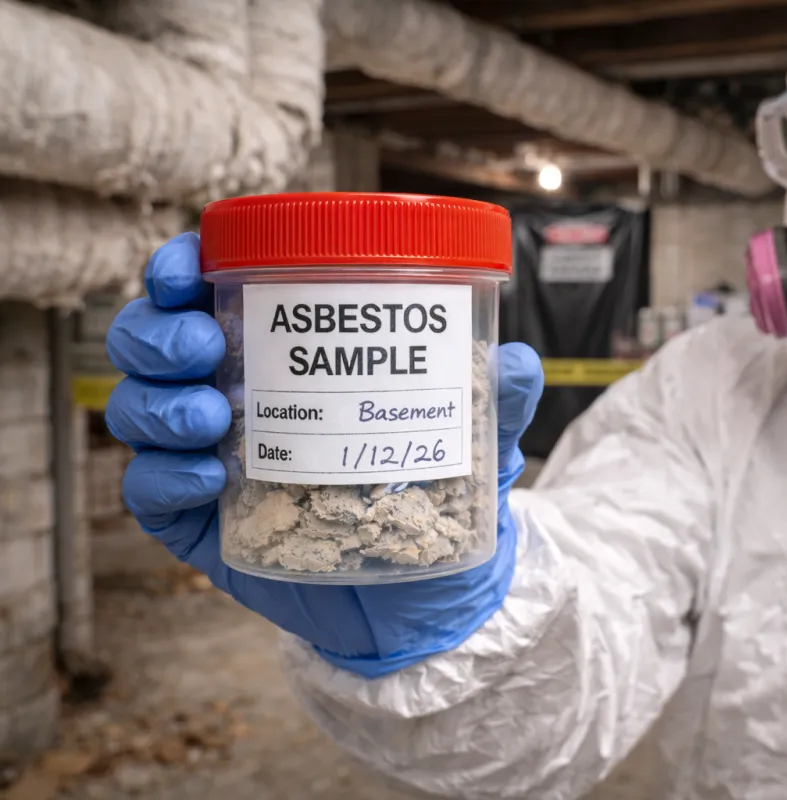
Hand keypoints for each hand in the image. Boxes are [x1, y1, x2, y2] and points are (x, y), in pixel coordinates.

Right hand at [105, 232, 543, 678]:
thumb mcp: (472, 442)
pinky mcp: (201, 523)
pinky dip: (166, 477)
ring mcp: (209, 458)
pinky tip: (211, 477)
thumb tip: (515, 358)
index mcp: (283, 355)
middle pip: (152, 341)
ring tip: (211, 415)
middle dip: (159, 332)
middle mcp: (232, 394)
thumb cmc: (433, 497)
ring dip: (158, 402)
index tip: (186, 267)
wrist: (421, 599)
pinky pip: (148, 491)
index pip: (208, 289)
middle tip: (203, 346)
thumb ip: (495, 397)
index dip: (179, 267)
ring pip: (138, 408)